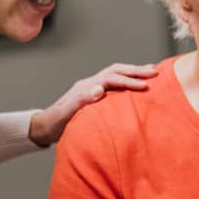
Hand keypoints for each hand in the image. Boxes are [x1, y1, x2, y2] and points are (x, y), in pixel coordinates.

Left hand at [29, 63, 157, 145]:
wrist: (43, 127)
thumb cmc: (55, 125)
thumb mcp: (65, 116)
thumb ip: (81, 101)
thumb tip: (99, 88)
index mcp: (85, 88)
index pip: (111, 79)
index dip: (128, 81)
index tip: (145, 86)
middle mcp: (89, 83)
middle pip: (115, 70)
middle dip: (135, 70)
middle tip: (154, 72)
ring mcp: (91, 87)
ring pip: (115, 73)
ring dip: (132, 71)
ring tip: (150, 71)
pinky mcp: (93, 93)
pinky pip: (113, 81)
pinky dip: (127, 78)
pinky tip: (136, 82)